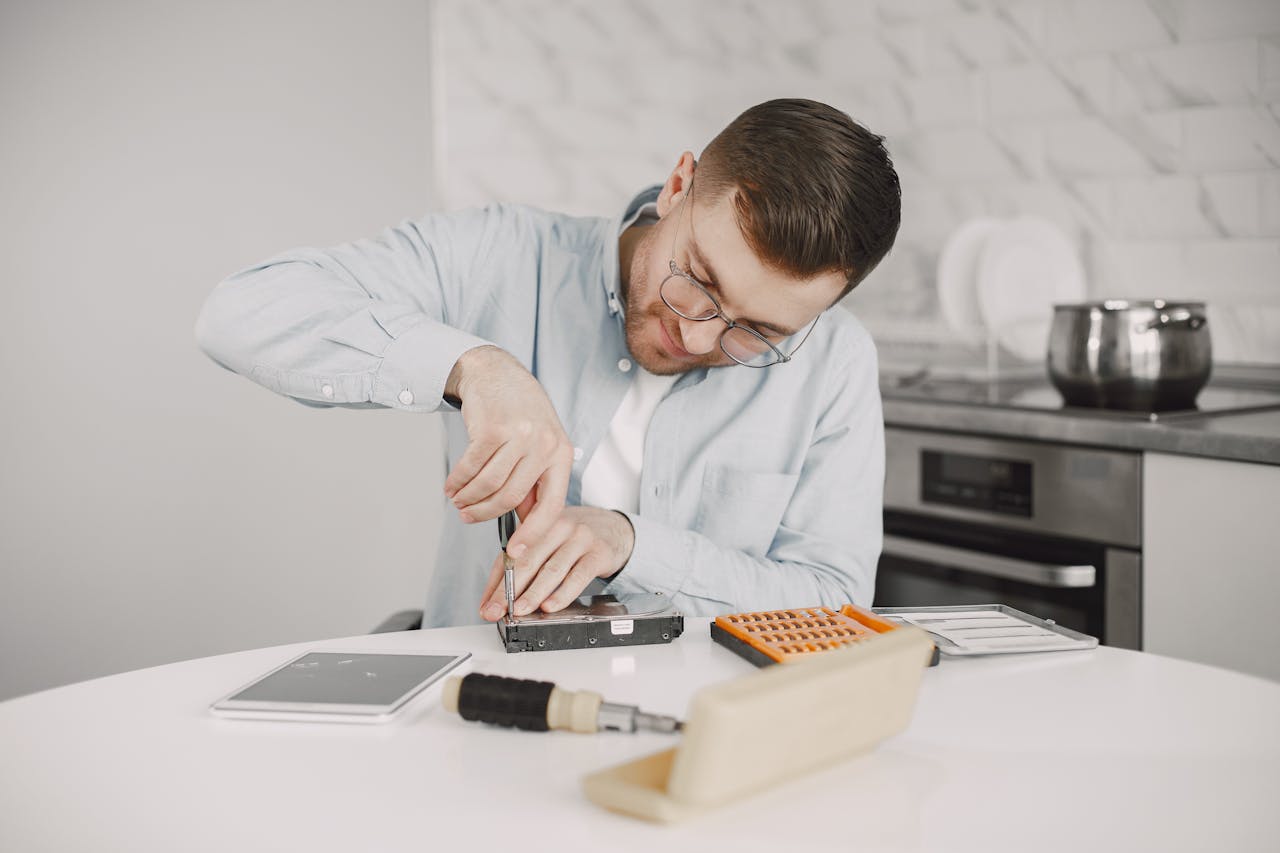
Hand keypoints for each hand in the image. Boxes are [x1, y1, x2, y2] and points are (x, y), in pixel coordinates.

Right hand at [443, 346, 572, 554]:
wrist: (497, 372)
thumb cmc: (519, 413)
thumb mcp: (539, 445)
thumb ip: (534, 482)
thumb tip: (525, 524)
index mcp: (562, 455)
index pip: (551, 506)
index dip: (533, 533)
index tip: (516, 552)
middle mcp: (545, 445)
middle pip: (511, 498)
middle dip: (485, 514)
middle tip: (468, 518)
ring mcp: (519, 435)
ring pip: (489, 485)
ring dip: (468, 499)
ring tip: (458, 501)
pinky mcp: (492, 428)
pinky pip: (471, 467)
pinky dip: (457, 481)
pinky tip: (452, 485)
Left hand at [478, 506, 634, 620]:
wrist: (613, 528)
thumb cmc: (573, 539)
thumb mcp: (545, 544)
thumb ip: (519, 567)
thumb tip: (492, 601)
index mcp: (537, 524)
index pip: (510, 556)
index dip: (496, 584)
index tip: (488, 607)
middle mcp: (557, 527)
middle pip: (528, 561)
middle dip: (510, 590)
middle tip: (499, 611)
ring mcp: (579, 538)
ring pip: (552, 569)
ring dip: (534, 593)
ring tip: (521, 610)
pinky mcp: (598, 552)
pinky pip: (578, 575)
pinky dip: (563, 593)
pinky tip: (551, 605)